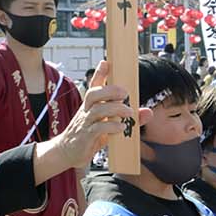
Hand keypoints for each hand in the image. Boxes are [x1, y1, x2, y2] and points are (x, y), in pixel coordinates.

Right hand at [45, 61, 132, 175]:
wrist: (66, 152)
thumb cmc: (89, 136)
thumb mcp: (107, 124)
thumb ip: (128, 117)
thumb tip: (149, 112)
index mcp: (90, 105)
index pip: (93, 86)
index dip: (99, 73)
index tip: (106, 63)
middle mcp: (86, 111)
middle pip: (93, 94)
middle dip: (109, 90)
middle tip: (125, 93)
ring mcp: (85, 123)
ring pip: (98, 110)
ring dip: (115, 109)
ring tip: (129, 112)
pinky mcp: (86, 137)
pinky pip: (97, 128)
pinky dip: (111, 126)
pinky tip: (121, 127)